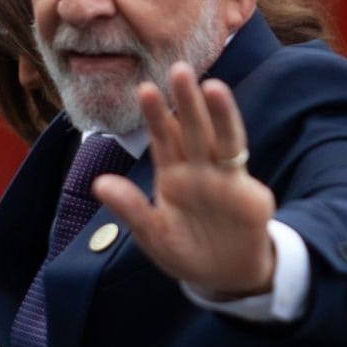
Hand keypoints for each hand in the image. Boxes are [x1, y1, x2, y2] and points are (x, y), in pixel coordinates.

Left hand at [91, 62, 275, 297]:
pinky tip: (230, 150)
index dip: (155, 115)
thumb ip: (131, 210)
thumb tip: (99, 183)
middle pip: (192, 129)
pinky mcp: (248, 195)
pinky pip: (240, 172)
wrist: (225, 278)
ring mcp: (224, 179)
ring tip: (213, 87)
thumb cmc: (187, 252)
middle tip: (178, 68)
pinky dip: (235, 158)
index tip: (144, 89)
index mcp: (173, 175)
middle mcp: (199, 170)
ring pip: (221, 140)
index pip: (163, 138)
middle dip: (186, 101)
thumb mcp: (153, 236)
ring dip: (219, 115)